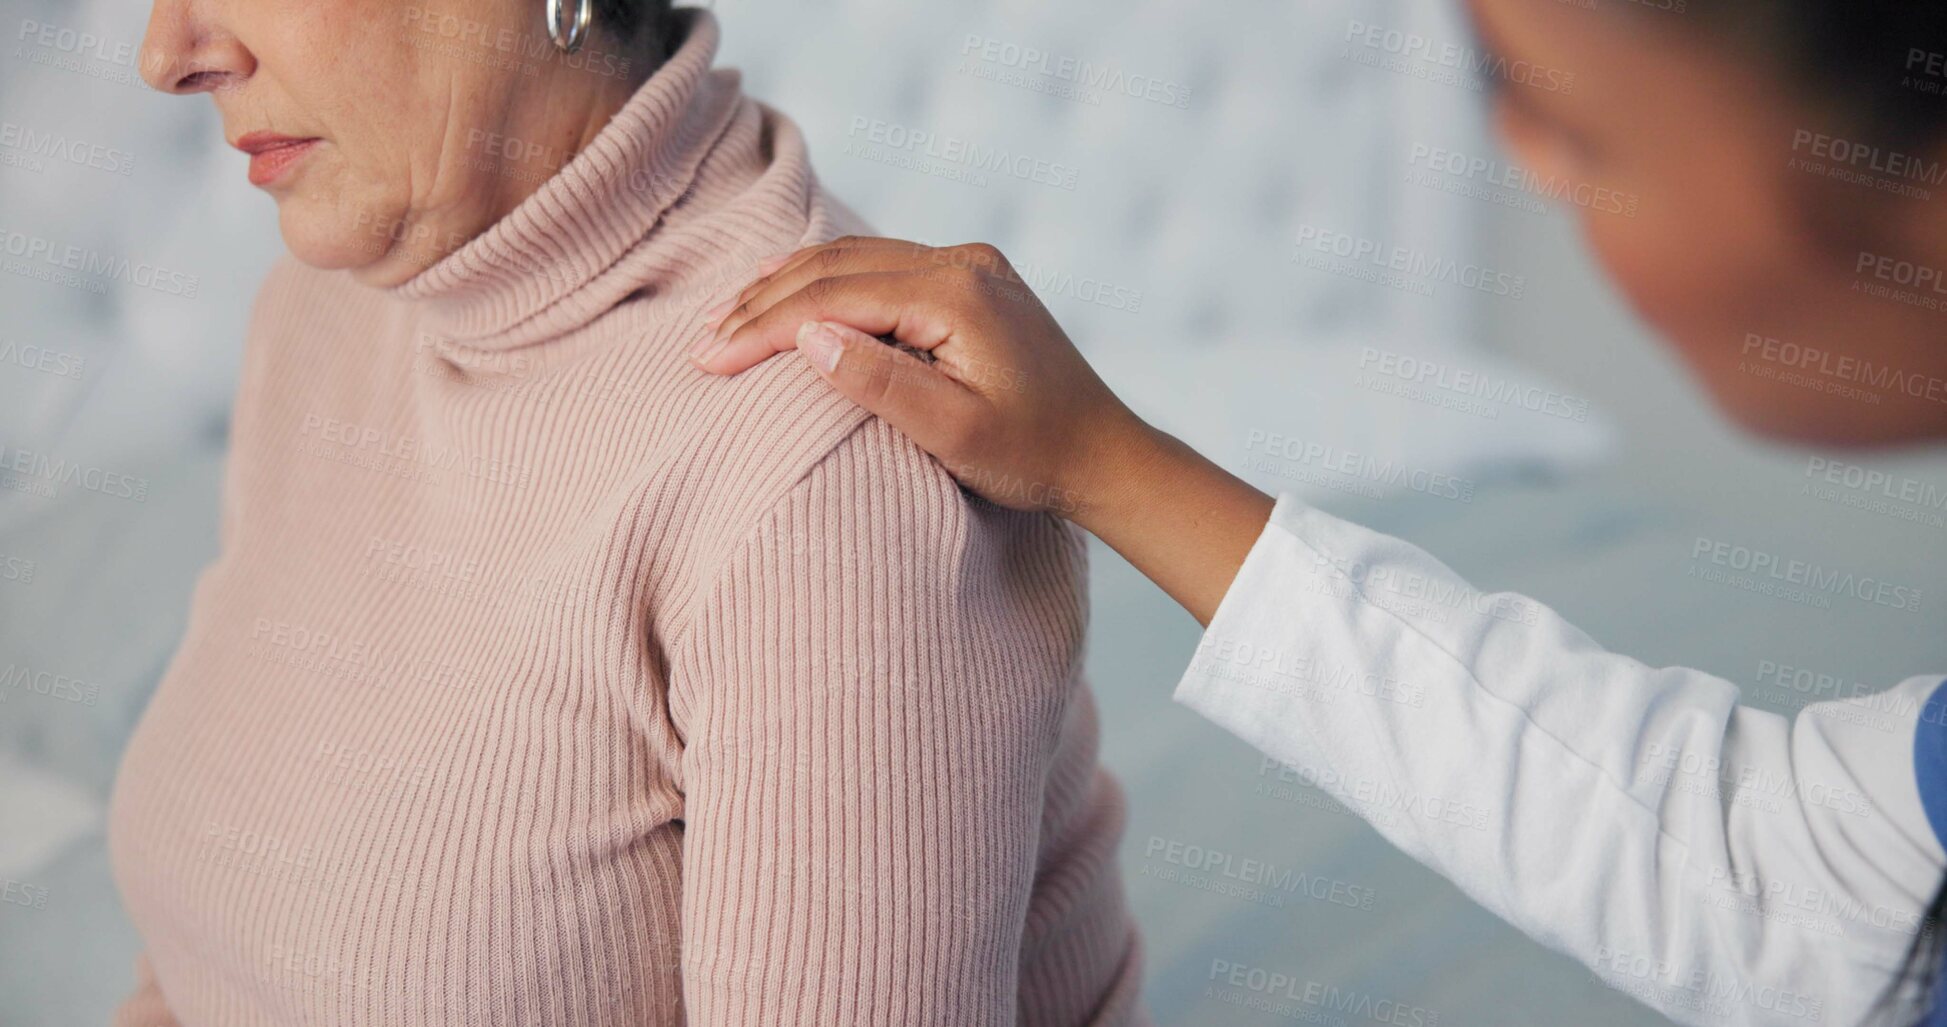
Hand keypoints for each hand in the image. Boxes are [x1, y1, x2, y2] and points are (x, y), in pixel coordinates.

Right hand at [689, 236, 1153, 523]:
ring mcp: (970, 266)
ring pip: (855, 259)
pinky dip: (829, 282)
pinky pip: (882, 267)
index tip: (708, 362)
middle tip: (701, 342)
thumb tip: (806, 336)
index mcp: (957, 293)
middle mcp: (963, 262)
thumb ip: (879, 383)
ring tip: (728, 316)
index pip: (834, 297)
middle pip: (837, 267)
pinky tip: (792, 294)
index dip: (764, 328)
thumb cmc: (1034, 457)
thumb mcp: (954, 434)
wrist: (1104, 454)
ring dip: (788, 286)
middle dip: (762, 303)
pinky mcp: (972, 281)